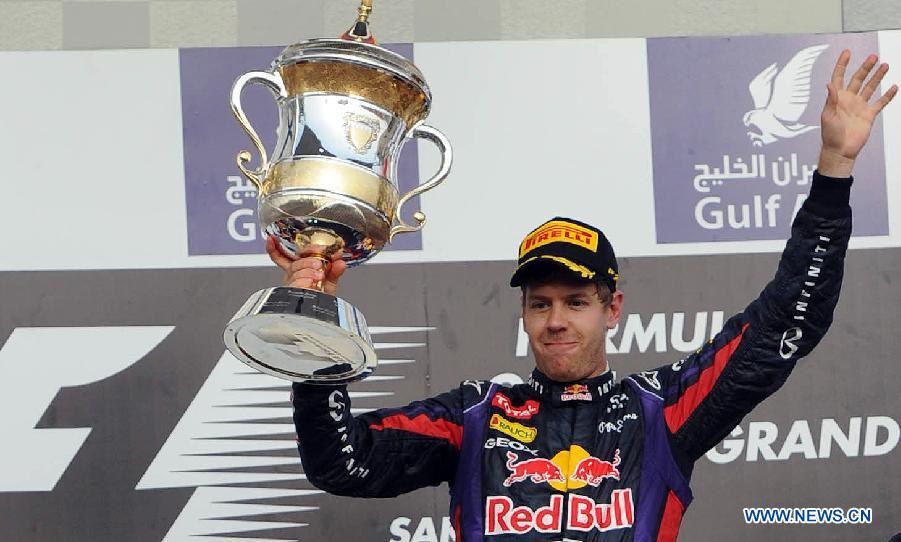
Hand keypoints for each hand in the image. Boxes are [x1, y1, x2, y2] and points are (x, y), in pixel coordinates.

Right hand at [265, 236, 346, 295]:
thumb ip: (335, 270)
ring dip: (308, 271)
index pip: (282, 256)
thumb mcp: (330, 282)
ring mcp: (291, 287)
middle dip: (307, 260)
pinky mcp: (292, 296)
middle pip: (294, 263)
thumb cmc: (322, 298)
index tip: (272, 239)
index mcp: (297, 270)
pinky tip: (311, 283)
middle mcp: (291, 277)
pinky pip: (295, 286)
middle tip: (319, 263)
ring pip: (295, 272)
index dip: (275, 248)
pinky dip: (304, 282)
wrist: (324, 315)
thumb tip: (340, 261)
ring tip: (319, 275)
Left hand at [818, 49, 897, 176]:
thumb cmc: (830, 135)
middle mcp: (849, 100)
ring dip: (877, 77)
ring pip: (870, 87)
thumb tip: (830, 84)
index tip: (847, 52)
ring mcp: (859, 106)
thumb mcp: (828, 116)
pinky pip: (880, 103)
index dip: (842, 65)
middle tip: (873, 57)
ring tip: (885, 65)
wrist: (840, 150)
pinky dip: (887, 96)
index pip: (839, 77)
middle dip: (865, 68)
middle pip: (858, 79)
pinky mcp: (869, 115)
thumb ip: (831, 100)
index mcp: (837, 98)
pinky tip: (894, 87)